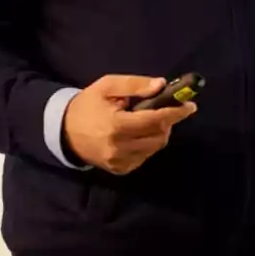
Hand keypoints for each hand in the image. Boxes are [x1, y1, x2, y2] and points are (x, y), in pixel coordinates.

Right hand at [62, 75, 196, 174]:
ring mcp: (120, 162)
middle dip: (168, 122)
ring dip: (159, 133)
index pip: (155, 120)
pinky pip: (144, 157)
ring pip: (154, 148)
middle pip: (159, 137)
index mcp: (116, 125)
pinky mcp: (120, 170)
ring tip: (149, 121)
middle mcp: (119, 148)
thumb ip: (135, 85)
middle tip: (166, 110)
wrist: (64, 131)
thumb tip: (161, 85)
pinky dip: (148, 144)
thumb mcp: (107, 86)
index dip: (175, 113)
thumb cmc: (88, 104)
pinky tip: (137, 134)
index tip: (190, 106)